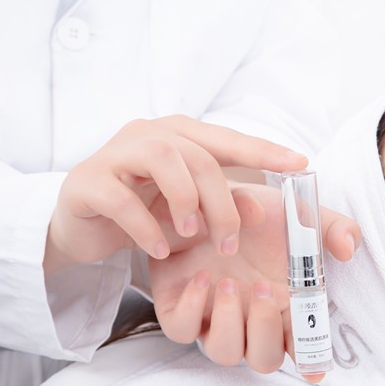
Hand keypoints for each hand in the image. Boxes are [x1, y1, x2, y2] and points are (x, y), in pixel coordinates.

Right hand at [44, 115, 306, 271]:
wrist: (84, 228)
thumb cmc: (146, 210)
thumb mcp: (193, 211)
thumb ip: (225, 205)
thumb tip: (261, 208)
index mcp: (180, 135)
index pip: (229, 139)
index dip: (264, 150)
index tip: (300, 162)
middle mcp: (148, 134)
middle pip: (200, 156)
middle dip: (223, 202)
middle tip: (229, 242)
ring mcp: (114, 153)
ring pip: (162, 158)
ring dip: (186, 200)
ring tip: (191, 235)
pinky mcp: (86, 182)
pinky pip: (121, 199)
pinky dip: (146, 227)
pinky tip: (160, 251)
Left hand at [147, 182, 359, 382]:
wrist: (202, 192)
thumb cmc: (255, 212)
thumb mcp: (299, 214)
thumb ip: (332, 228)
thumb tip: (349, 249)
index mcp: (284, 306)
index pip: (301, 347)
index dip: (309, 363)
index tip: (313, 369)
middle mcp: (249, 319)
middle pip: (264, 359)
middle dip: (266, 332)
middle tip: (263, 291)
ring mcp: (213, 317)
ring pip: (223, 352)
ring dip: (229, 323)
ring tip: (228, 282)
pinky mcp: (177, 308)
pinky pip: (182, 330)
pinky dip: (192, 309)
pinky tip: (200, 278)